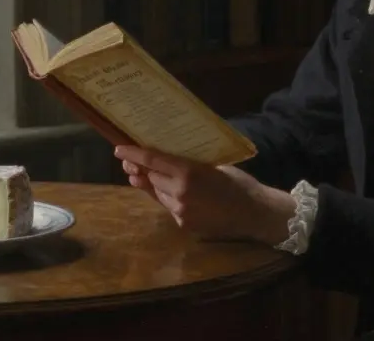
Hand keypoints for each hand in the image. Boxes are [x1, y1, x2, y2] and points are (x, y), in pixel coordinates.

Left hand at [115, 145, 295, 244]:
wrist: (255, 214)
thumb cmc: (239, 183)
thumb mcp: (215, 166)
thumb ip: (190, 164)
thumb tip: (170, 157)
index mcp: (189, 172)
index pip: (153, 161)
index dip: (133, 154)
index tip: (118, 149)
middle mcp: (180, 192)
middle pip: (151, 177)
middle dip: (142, 169)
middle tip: (132, 161)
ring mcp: (181, 210)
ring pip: (157, 193)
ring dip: (153, 184)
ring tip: (144, 175)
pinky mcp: (184, 224)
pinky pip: (168, 206)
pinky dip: (167, 198)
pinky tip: (172, 192)